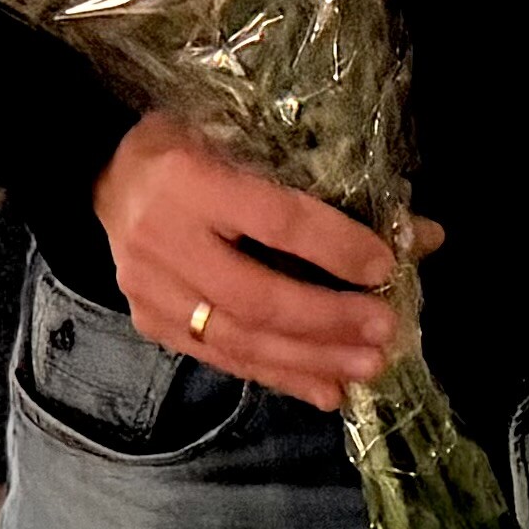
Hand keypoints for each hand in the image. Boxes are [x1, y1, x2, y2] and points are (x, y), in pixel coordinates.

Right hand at [93, 114, 436, 414]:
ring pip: (238, 338)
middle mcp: (163, 236)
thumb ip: (330, 185)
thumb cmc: (195, 146)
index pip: (275, 220)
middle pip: (256, 295)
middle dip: (328, 320)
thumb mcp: (252, 139)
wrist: (103, 175)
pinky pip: (222, 357)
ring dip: (310, 359)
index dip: (335, 247)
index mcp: (191, 177)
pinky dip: (278, 375)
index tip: (387, 265)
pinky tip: (325, 388)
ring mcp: (150, 288)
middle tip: (385, 333)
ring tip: (367, 368)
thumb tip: (424, 235)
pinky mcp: (150, 322)